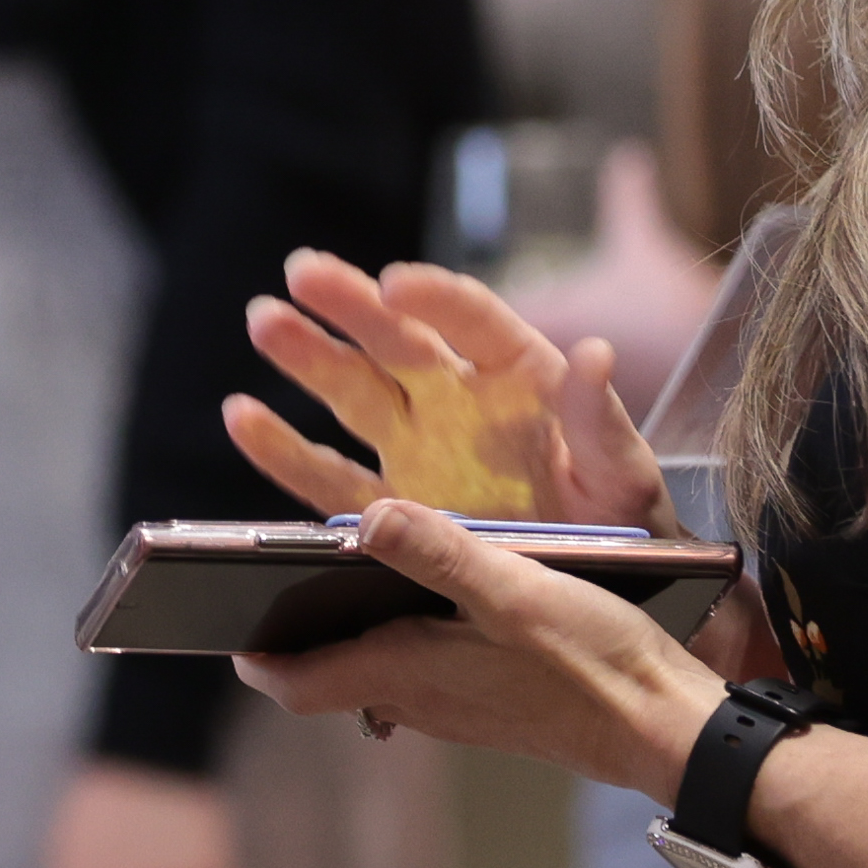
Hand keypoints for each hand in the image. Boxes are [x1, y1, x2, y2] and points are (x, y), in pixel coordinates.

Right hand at [220, 249, 668, 534]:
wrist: (604, 595)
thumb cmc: (623, 525)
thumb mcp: (625, 475)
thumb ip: (599, 421)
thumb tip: (594, 353)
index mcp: (520, 375)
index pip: (473, 318)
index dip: (435, 296)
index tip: (394, 282)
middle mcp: (458, 400)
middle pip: (396, 339)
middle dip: (349, 303)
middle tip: (302, 272)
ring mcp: (417, 449)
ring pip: (352, 390)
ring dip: (306, 354)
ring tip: (264, 319)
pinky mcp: (389, 505)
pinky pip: (328, 475)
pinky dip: (284, 449)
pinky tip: (243, 418)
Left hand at [233, 495, 722, 798]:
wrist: (667, 726)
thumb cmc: (594, 659)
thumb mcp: (514, 588)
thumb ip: (437, 552)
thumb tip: (361, 518)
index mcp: (406, 670)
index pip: (299, 684)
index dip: (258, 658)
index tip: (225, 630)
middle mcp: (421, 699)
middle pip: (332, 676)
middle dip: (297, 639)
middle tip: (270, 590)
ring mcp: (459, 707)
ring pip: (379, 673)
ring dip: (351, 636)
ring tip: (339, 582)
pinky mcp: (494, 703)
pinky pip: (426, 671)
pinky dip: (405, 638)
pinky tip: (432, 600)